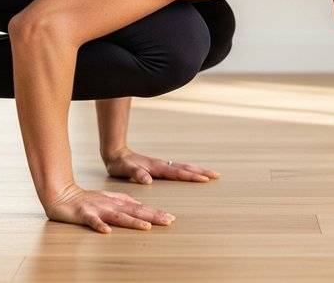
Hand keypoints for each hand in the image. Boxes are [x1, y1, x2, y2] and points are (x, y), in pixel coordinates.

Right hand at [44, 182, 174, 233]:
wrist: (61, 193)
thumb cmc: (85, 198)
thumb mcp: (108, 198)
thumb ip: (123, 201)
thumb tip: (140, 205)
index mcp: (117, 202)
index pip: (140, 208)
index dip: (155, 213)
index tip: (171, 218)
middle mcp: (110, 205)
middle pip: (134, 211)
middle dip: (152, 216)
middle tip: (168, 221)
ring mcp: (97, 209)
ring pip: (118, 216)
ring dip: (132, 222)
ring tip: (146, 227)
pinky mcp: (83, 214)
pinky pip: (92, 221)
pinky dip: (99, 225)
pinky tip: (107, 232)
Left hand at [104, 146, 220, 184]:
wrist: (116, 154)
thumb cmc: (120, 164)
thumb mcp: (124, 170)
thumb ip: (136, 174)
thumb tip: (148, 181)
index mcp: (156, 167)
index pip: (177, 172)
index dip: (191, 176)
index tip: (204, 179)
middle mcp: (162, 165)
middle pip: (186, 168)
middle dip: (201, 172)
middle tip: (217, 175)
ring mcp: (162, 165)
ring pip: (184, 167)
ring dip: (198, 171)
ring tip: (211, 175)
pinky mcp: (161, 168)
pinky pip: (178, 169)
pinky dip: (189, 171)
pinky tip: (193, 174)